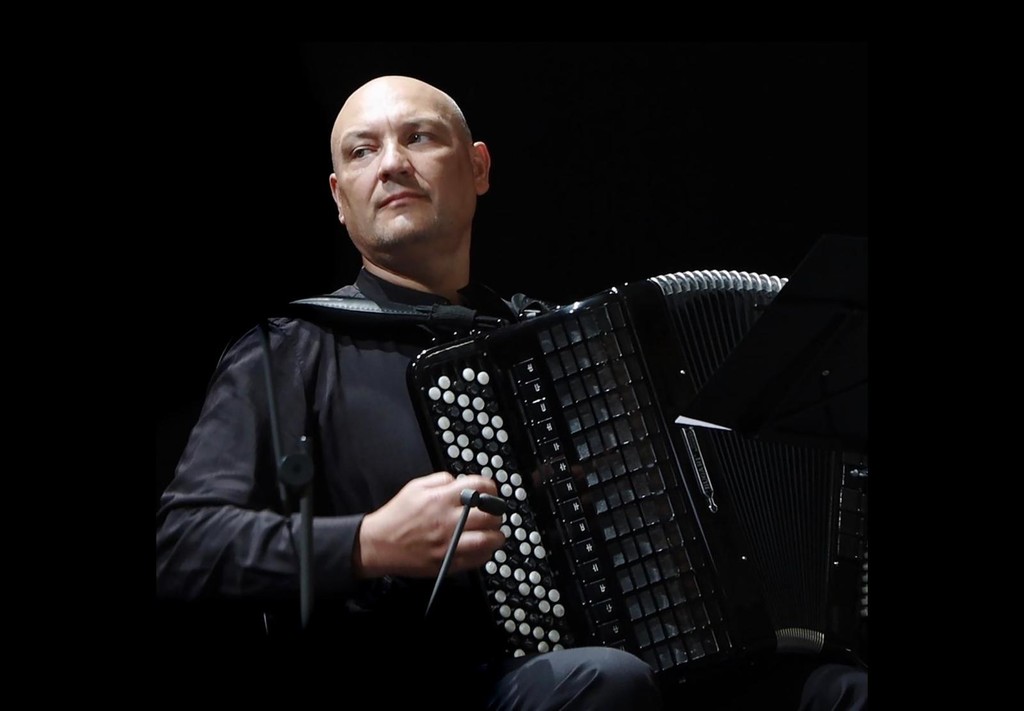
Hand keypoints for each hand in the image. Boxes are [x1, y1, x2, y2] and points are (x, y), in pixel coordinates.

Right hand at [355, 471, 505, 578]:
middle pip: (489, 515)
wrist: (379, 544)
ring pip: (487, 540)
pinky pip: (476, 559)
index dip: (490, 488)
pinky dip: (486, 553)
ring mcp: (449, 544)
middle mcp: (448, 521)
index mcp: (440, 499)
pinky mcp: (447, 562)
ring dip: (496, 535)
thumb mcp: (415, 487)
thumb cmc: (397, 515)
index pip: (479, 488)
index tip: (491, 492)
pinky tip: (483, 547)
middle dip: (496, 512)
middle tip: (494, 513)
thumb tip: (461, 483)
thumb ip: (441, 480)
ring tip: (494, 532)